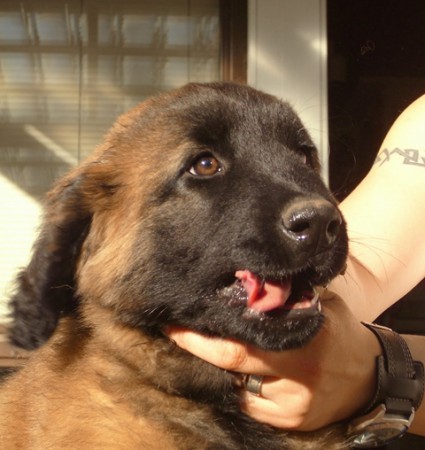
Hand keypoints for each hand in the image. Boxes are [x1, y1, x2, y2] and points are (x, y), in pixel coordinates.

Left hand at [168, 291, 380, 430]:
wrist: (369, 376)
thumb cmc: (339, 332)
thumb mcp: (318, 306)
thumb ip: (284, 301)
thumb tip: (243, 288)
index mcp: (303, 341)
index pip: (238, 342)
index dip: (200, 337)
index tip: (173, 322)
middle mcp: (295, 377)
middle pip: (231, 366)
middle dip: (198, 350)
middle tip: (176, 331)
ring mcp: (291, 406)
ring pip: (236, 388)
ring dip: (218, 370)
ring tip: (206, 345)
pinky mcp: (289, 423)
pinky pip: (249, 405)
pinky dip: (237, 386)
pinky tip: (237, 371)